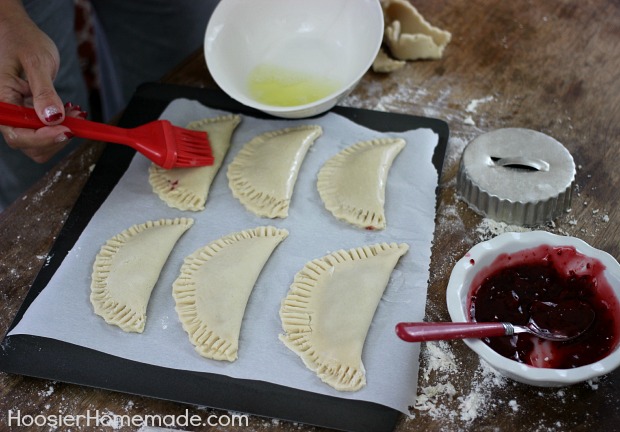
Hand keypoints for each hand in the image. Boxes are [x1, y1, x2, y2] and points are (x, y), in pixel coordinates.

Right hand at [0, 2, 82, 162]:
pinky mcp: (31, 115)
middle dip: (56, 137)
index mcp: (2, 101)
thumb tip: (52, 118)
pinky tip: (72, 111)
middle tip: (76, 118)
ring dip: (62, 133)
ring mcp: (20, 116)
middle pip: (30, 145)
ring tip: (75, 112)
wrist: (21, 34)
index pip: (17, 134)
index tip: (66, 130)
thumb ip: (43, 91)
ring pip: (41, 143)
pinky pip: (47, 131)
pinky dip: (63, 126)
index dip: (42, 138)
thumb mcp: (36, 62)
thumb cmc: (24, 41)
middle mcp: (8, 114)